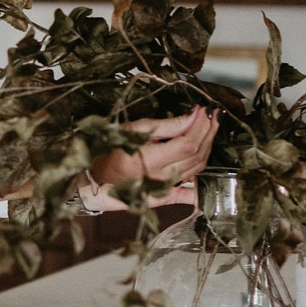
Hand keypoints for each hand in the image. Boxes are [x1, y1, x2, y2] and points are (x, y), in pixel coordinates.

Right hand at [84, 106, 217, 212]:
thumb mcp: (134, 129)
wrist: (92, 177)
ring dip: (207, 148)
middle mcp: (160, 177)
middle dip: (208, 132)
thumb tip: (193, 116)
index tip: (204, 109)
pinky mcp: (163, 197)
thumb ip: (166, 126)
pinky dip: (199, 187)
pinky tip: (208, 180)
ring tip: (210, 130)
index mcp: (150, 160)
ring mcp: (163, 189)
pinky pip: (186, 193)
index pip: (187, 143)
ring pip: (197, 169)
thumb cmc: (108, 149)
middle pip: (196, 155)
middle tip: (213, 115)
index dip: (200, 125)